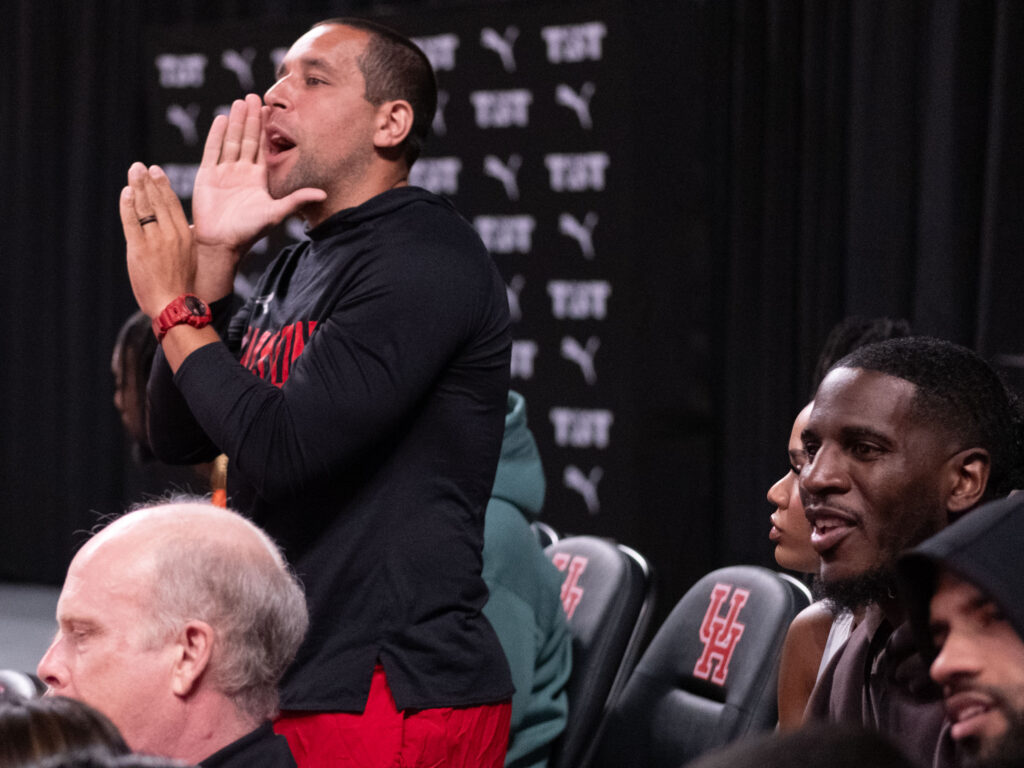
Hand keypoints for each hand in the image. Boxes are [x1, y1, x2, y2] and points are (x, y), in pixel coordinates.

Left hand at [120, 163, 195, 317]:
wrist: (173, 304)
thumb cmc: (181, 285)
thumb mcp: (189, 258)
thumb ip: (184, 240)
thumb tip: (185, 228)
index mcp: (186, 236)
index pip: (173, 204)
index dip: (163, 186)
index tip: (156, 171)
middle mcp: (172, 234)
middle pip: (158, 201)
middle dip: (148, 181)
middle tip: (140, 166)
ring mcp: (155, 241)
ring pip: (145, 208)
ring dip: (137, 187)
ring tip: (133, 172)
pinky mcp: (139, 249)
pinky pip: (132, 222)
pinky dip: (128, 206)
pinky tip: (125, 193)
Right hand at [192, 93, 325, 253]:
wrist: (221, 244)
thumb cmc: (249, 231)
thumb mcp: (276, 213)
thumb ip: (297, 200)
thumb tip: (324, 193)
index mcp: (258, 179)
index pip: (263, 148)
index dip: (266, 129)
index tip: (271, 110)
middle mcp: (242, 172)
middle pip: (246, 139)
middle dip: (251, 119)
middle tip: (255, 96)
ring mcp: (223, 172)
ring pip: (230, 141)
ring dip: (235, 122)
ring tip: (240, 102)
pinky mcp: (207, 176)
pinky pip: (212, 151)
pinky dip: (216, 135)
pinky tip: (221, 119)